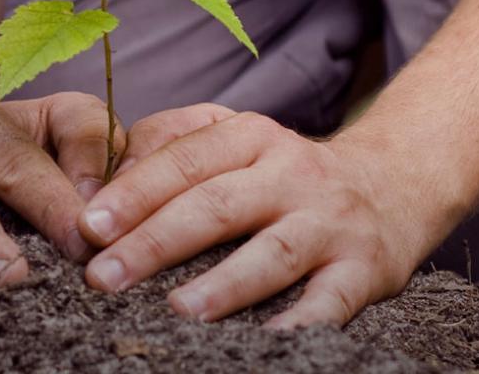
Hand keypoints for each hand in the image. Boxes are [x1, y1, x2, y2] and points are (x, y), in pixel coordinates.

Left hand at [79, 104, 423, 327]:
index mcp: (252, 136)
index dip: (134, 192)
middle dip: (156, 241)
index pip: (185, 160)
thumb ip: (175, 144)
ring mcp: (329, 221)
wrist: (389, 184)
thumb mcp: (238, 138)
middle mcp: (292, 173)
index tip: (88, 226)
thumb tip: (105, 176)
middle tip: (103, 276)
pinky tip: (264, 342)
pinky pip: (330, 301)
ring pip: (273, 252)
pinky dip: (299, 323)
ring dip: (224, 284)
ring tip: (176, 310)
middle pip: (218, 204)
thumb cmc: (287, 170)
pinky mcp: (364, 268)